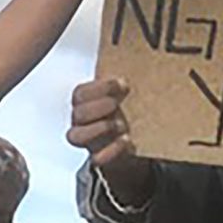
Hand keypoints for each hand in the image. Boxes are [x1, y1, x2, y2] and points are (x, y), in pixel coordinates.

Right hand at [68, 76, 155, 209]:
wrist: (131, 140)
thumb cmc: (127, 113)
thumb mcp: (124, 96)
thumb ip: (125, 86)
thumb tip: (147, 64)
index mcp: (86, 103)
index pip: (81, 93)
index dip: (100, 87)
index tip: (123, 84)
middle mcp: (82, 122)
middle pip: (77, 113)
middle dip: (98, 107)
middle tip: (116, 104)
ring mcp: (88, 140)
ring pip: (76, 136)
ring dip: (99, 128)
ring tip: (121, 124)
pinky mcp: (99, 157)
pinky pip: (96, 158)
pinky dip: (111, 150)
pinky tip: (126, 140)